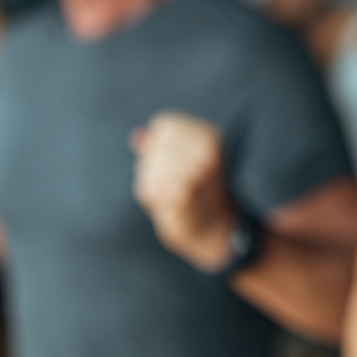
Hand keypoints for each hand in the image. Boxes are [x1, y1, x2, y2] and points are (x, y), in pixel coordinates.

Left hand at [131, 112, 234, 270]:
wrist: (219, 229)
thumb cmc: (199, 193)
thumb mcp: (184, 161)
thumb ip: (161, 145)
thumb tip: (137, 136)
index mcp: (208, 135)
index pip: (162, 127)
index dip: (161, 147)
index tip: (179, 163)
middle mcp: (205, 148)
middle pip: (152, 151)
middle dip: (154, 170)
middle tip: (179, 185)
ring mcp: (195, 170)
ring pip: (148, 171)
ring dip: (154, 188)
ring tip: (176, 197)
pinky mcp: (182, 193)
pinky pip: (148, 190)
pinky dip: (153, 202)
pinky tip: (172, 207)